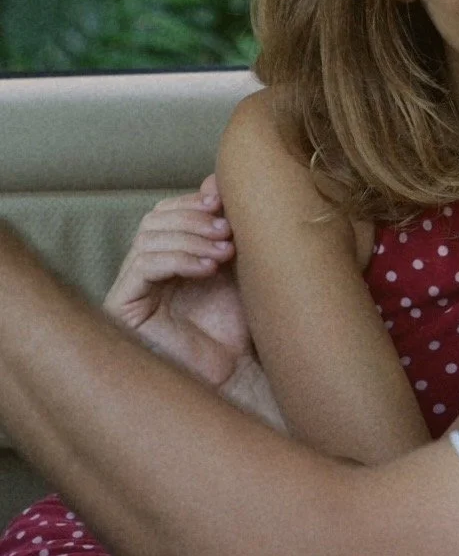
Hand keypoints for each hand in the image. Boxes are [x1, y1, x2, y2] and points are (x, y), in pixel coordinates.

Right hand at [105, 176, 251, 389]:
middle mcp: (146, 268)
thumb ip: (227, 227)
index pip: (169, 210)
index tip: (227, 205)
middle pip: (155, 218)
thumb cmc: (236, 326)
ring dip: (191, 237)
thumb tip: (217, 179)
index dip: (196, 202)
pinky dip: (177, 259)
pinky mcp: (124, 307)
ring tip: (225, 251)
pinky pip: (143, 266)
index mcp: (169, 254)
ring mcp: (132, 287)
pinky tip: (207, 268)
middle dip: (194, 218)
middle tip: (229, 230)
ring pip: (148, 237)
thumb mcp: (238, 267)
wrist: (233, 377)